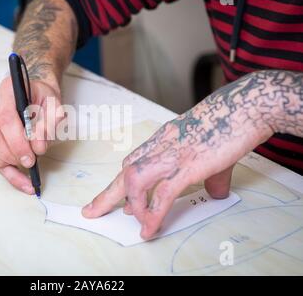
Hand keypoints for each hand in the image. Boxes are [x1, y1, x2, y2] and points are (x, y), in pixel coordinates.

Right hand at [0, 76, 62, 193]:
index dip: (18, 141)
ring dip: (11, 162)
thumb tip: (38, 146)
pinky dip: (10, 174)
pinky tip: (25, 184)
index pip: (5, 118)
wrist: (38, 94)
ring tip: (31, 168)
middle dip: (13, 154)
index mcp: (7, 89)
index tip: (33, 155)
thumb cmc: (44, 97)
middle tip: (31, 163)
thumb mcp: (55, 103)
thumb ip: (50, 122)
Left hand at [81, 71, 297, 239]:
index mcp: (163, 140)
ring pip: (133, 181)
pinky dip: (152, 215)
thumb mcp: (211, 150)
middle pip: (124, 172)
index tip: (117, 200)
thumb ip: (209, 174)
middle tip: (92, 211)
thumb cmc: (228, 122)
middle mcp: (160, 146)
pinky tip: (149, 229)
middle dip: (106, 195)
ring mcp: (171, 156)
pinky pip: (161, 195)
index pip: (133, 162)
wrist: (244, 107)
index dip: (122, 183)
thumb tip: (215, 192)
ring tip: (136, 223)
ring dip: (131, 205)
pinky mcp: (186, 166)